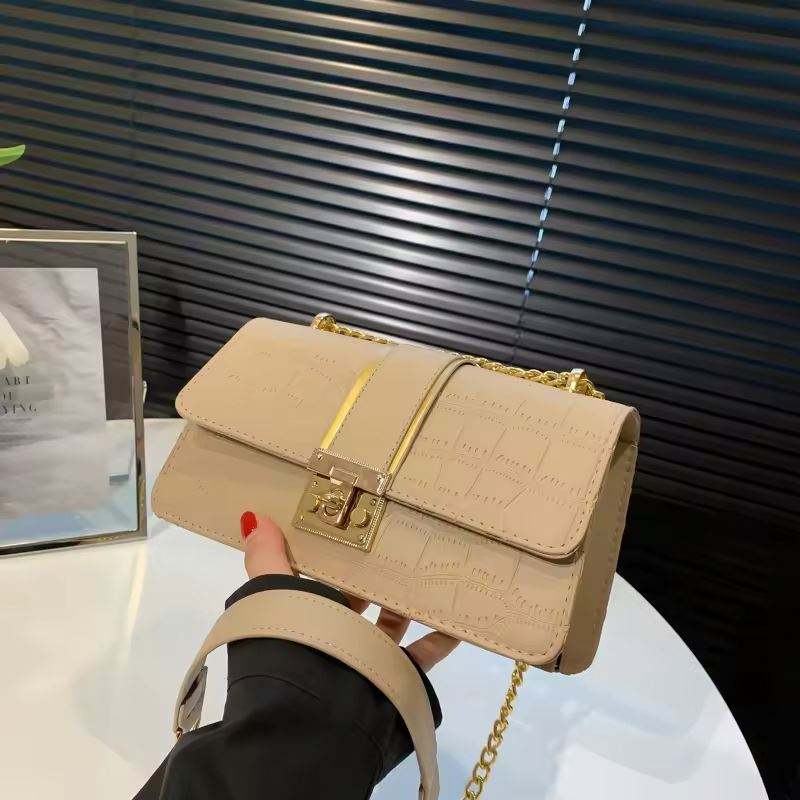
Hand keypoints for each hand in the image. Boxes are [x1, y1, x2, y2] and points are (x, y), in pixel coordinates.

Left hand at [240, 511, 459, 671]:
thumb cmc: (297, 643)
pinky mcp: (397, 675)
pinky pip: (426, 653)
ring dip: (410, 598)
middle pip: (361, 598)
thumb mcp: (275, 593)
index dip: (335, 556)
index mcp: (307, 614)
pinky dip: (443, 636)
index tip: (355, 525)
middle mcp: (337, 635)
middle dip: (376, 572)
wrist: (319, 714)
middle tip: (400, 537)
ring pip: (393, 621)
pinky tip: (459, 616)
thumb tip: (252, 518)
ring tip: (431, 564)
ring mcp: (369, 656)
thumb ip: (266, 559)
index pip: (321, 579)